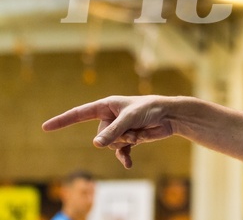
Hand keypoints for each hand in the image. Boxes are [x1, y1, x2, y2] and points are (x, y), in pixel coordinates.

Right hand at [42, 95, 174, 168]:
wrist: (169, 116)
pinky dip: (124, 157)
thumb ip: (113, 131)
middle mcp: (109, 117)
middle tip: (133, 128)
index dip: (63, 120)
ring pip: (110, 144)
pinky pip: (119, 153)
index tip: (45, 127)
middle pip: (100, 135)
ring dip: (125, 142)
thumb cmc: (150, 109)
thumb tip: (96, 144)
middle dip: (116, 135)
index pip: (79, 114)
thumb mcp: (130, 118)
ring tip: (139, 133)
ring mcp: (118, 129)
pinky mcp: (128, 140)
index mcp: (106, 105)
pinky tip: (128, 163)